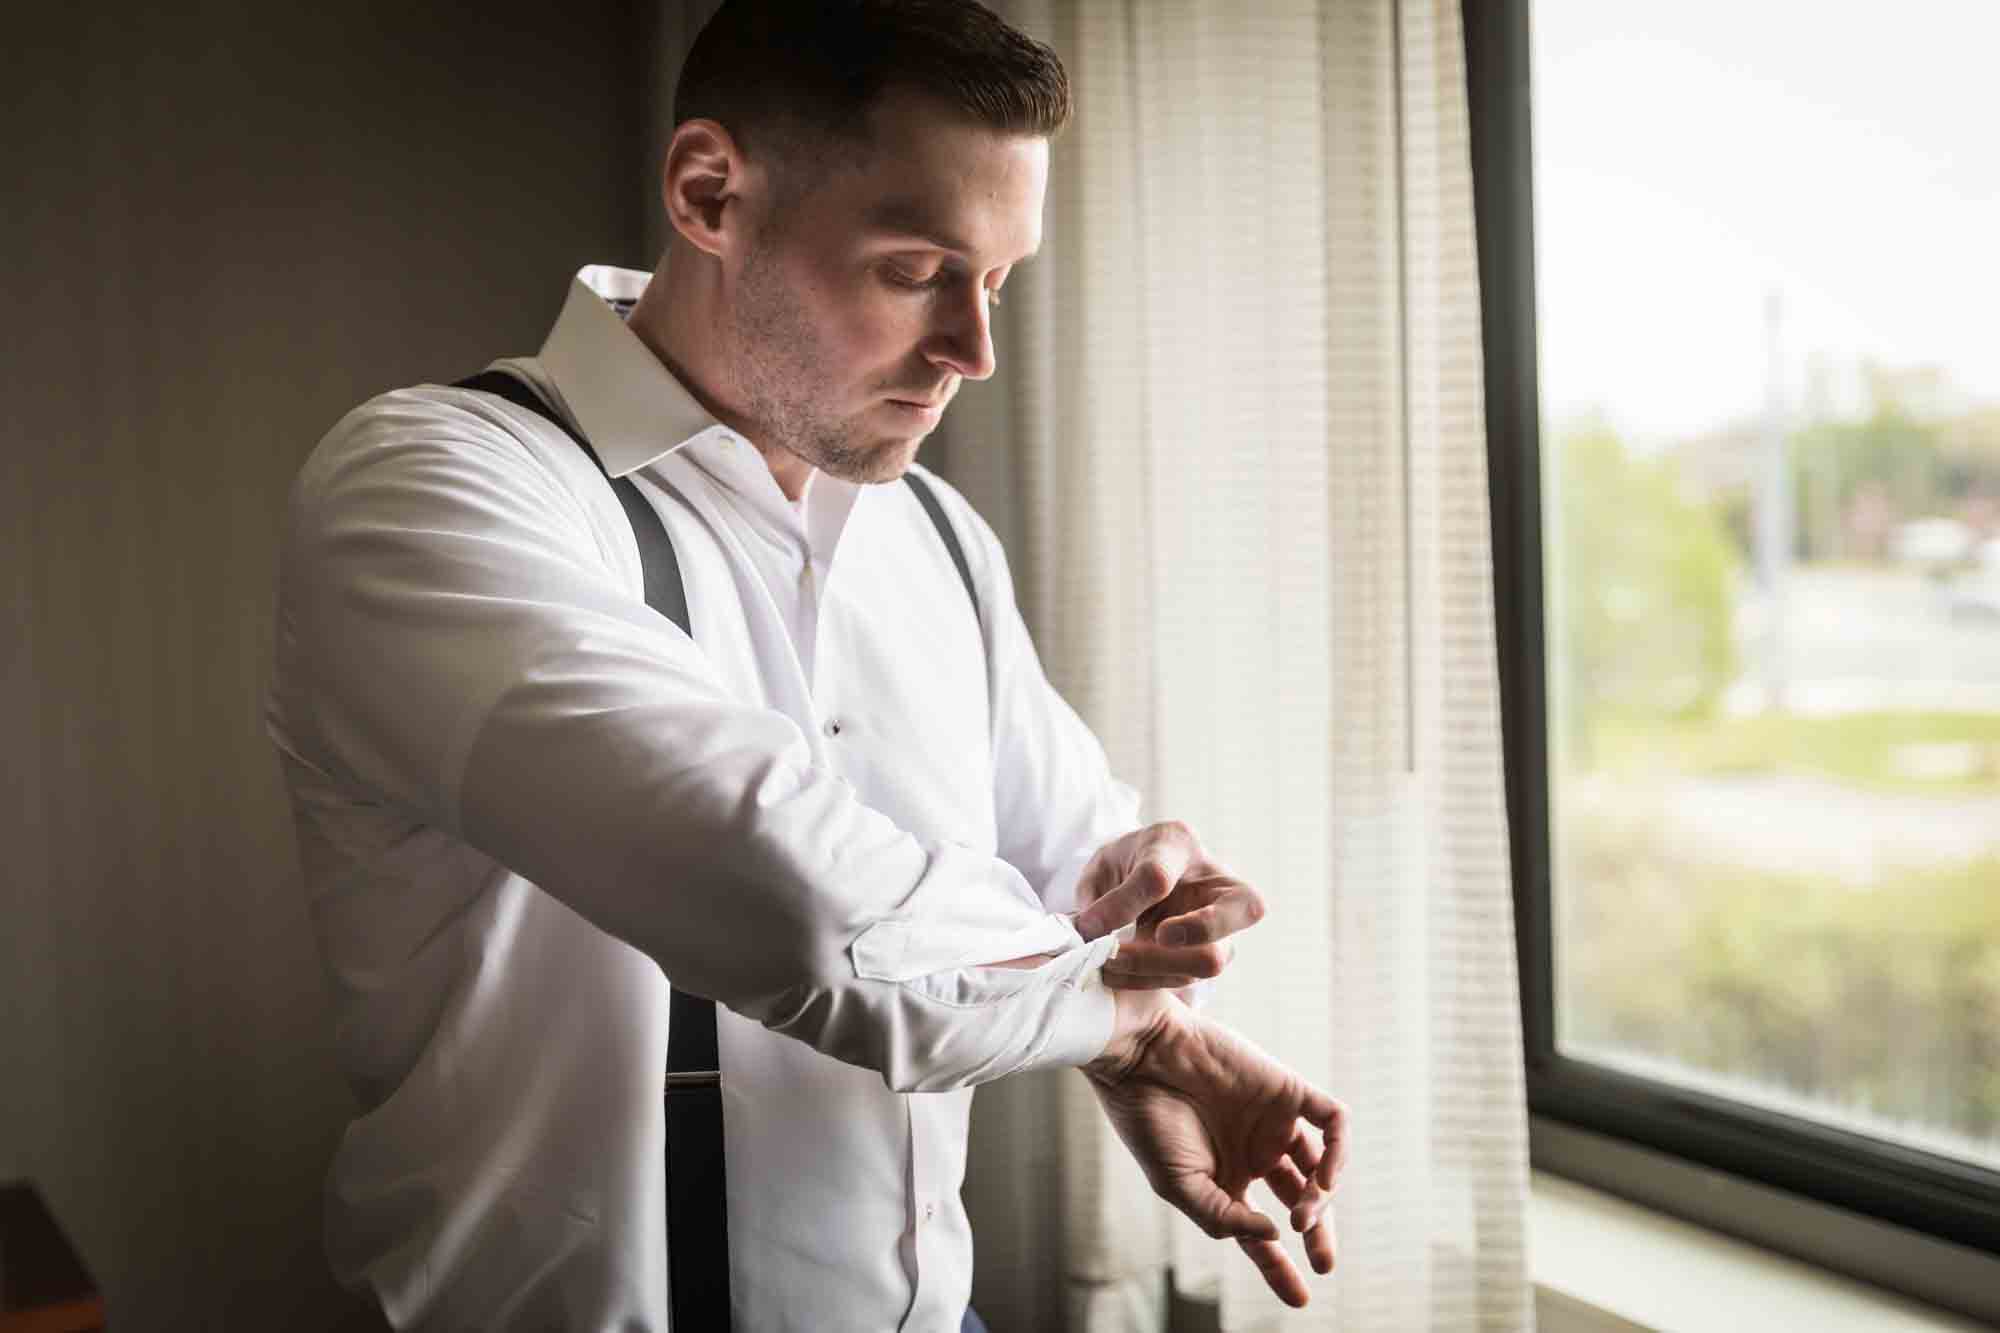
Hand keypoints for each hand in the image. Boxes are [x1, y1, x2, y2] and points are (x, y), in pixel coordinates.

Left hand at [1072, 822, 1266, 990]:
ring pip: (1209, 959)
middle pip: (1233, 915)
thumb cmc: (1127, 865)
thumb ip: (1103, 895)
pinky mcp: (1210, 957)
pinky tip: (1114, 972)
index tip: (1092, 926)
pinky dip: (1144, 981)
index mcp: (1178, 845)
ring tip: (1109, 962)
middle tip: (1126, 948)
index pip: (1158, 875)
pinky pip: (1184, 979)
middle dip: (1181, 937)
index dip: (1127, 904)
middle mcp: (1216, 883)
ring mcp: (1222, 926)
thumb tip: (1093, 933)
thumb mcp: (1105, 864)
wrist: (1140, 880)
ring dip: (1152, 968)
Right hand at [1085, 994, 1345, 1306]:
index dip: (1279, 1267)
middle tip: (1322, 1262)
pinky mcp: (1288, 1090)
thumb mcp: (1179, 1186)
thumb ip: (1225, 1217)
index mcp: (1227, 1179)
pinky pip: (1332, 1121)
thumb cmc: (1149, 1120)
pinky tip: (1323, 1178)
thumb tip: (1275, 1236)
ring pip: (1320, 1166)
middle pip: (1302, 1202)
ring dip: (1321, 1197)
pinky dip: (1337, 1150)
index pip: (1262, 1232)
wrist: (1141, 1057)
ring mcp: (1274, 1122)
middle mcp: (1256, 1153)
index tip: (1299, 1298)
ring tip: (1303, 1217)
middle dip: (1317, 1234)